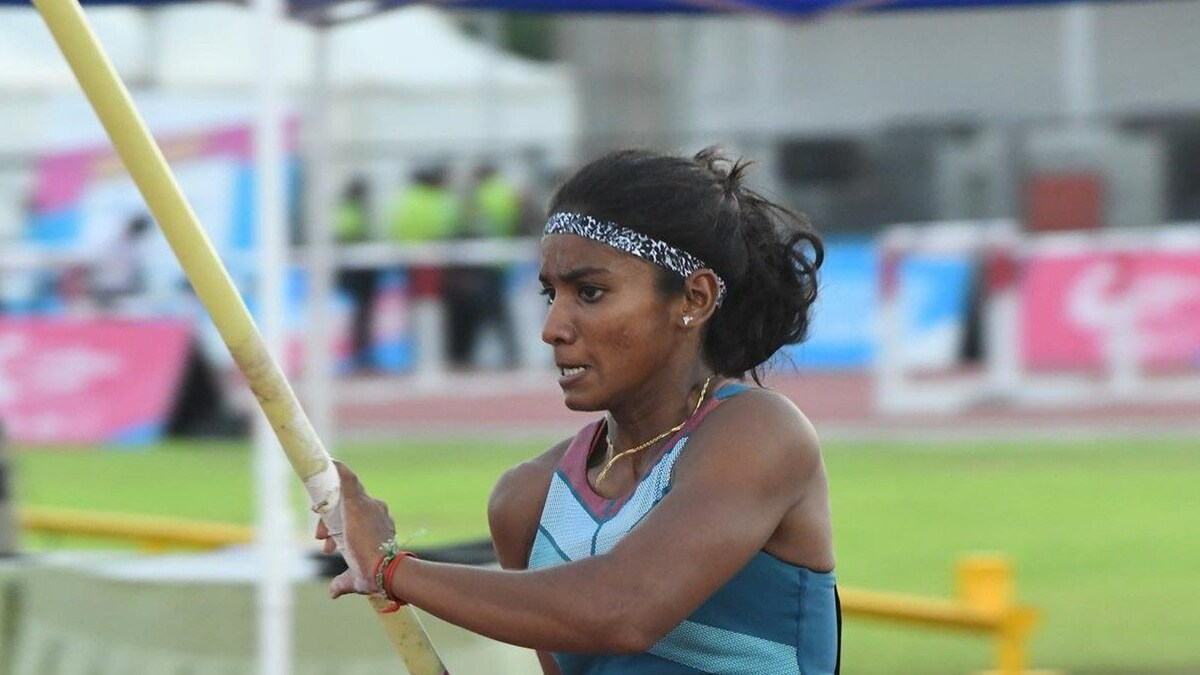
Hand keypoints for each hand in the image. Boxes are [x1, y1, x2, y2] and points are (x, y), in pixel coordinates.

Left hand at [315, 460, 396, 598]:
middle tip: (321, 539)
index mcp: (378, 525)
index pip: (353, 518)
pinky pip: (347, 480)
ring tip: (320, 534)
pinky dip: (338, 471)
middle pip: (347, 508)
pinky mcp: (356, 501)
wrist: (383, 569)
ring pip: (343, 498)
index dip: (336, 529)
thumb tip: (333, 592)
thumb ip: (343, 581)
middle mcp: (376, 510)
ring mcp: (368, 505)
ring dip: (328, 512)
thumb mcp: (355, 576)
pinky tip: (329, 461)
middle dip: (330, 524)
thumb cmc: (374, 574)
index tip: (326, 541)